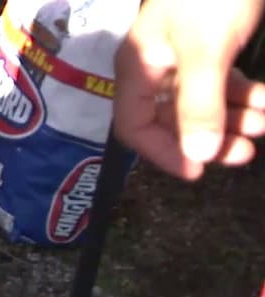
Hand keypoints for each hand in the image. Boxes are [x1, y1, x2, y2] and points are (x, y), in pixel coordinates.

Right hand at [113, 0, 264, 179]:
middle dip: (210, 137)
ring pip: (202, 100)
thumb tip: (198, 158)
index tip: (199, 172)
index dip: (163, 153)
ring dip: (234, 116)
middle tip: (245, 151)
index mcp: (139, 68)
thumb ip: (200, 106)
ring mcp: (183, 53)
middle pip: (172, 118)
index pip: (135, 126)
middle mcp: (156, 65)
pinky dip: (243, 94)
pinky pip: (220, 79)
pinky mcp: (211, 41)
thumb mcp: (206, 52)